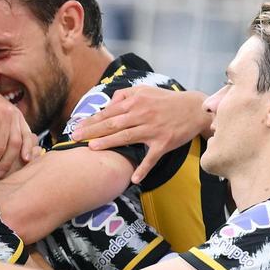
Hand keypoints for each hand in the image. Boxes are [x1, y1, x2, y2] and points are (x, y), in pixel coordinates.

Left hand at [70, 86, 207, 183]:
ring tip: (92, 148)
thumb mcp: (145, 90)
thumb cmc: (166, 101)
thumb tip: (108, 103)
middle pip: (113, 124)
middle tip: (74, 137)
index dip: (91, 120)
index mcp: (135, 102)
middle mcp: (142, 115)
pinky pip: (151, 158)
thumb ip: (124, 95)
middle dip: (92, 131)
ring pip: (127, 137)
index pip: (109, 112)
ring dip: (109, 143)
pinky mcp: (164, 143)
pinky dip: (143, 168)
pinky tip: (133, 179)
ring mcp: (153, 129)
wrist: (194, 109)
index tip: (77, 127)